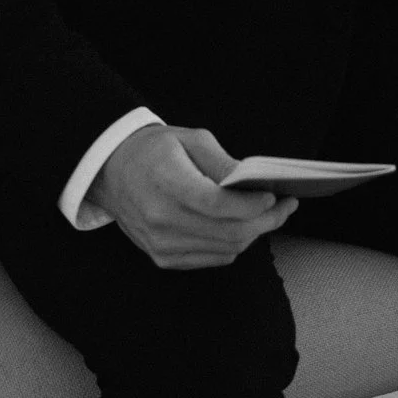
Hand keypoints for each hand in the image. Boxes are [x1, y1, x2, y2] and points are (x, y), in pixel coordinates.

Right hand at [88, 124, 298, 269]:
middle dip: (265, 221)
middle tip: (286, 206)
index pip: (218, 205)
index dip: (251, 204)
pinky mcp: (162, 257)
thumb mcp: (190, 139)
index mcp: (167, 184)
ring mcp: (161, 244)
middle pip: (228, 232)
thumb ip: (223, 162)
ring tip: (270, 214)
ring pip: (225, 249)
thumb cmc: (154, 150)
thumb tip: (253, 182)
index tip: (274, 195)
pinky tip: (244, 226)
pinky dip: (233, 245)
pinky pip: (211, 258)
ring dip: (254, 234)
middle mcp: (161, 220)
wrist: (111, 171)